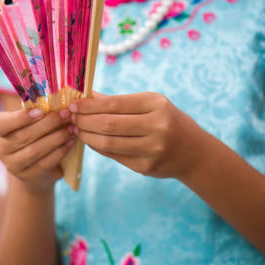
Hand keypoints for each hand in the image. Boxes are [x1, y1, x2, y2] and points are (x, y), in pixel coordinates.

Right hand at [0, 107, 74, 192]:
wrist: (32, 170)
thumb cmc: (31, 136)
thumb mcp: (28, 123)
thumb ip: (36, 112)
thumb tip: (57, 98)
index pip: (2, 124)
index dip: (21, 118)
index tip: (41, 110)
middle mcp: (1, 149)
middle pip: (24, 136)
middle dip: (48, 124)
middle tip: (66, 114)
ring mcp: (13, 165)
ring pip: (35, 150)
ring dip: (56, 138)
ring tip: (72, 128)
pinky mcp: (28, 176)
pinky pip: (45, 163)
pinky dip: (59, 152)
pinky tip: (70, 143)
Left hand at [69, 92, 204, 178]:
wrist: (193, 152)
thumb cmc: (168, 120)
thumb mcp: (152, 104)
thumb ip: (121, 101)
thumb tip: (89, 96)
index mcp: (157, 105)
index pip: (114, 104)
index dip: (89, 105)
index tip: (74, 104)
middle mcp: (157, 127)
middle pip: (108, 124)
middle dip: (84, 121)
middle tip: (71, 118)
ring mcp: (152, 150)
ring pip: (108, 143)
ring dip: (87, 136)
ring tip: (78, 129)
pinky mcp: (145, 167)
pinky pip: (114, 156)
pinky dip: (98, 147)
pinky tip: (91, 140)